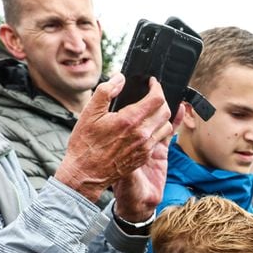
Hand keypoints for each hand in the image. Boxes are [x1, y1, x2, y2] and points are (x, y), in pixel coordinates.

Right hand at [55, 74, 173, 207]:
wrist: (86, 173)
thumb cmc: (86, 143)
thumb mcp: (89, 113)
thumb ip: (106, 91)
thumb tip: (120, 78)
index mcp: (130, 120)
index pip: (156, 99)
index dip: (157, 87)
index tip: (152, 82)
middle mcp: (143, 134)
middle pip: (165, 111)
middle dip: (161, 99)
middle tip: (152, 94)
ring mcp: (146, 147)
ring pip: (166, 126)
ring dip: (163, 115)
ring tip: (152, 109)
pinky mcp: (145, 156)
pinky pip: (159, 139)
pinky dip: (158, 129)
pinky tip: (148, 125)